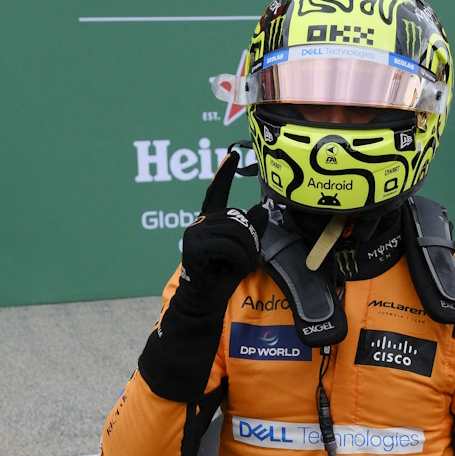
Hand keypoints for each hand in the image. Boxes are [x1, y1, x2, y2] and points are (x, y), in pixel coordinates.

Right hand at [179, 150, 266, 311]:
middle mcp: (200, 222)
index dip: (224, 174)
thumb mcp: (244, 250)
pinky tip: (237, 270)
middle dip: (252, 239)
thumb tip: (260, 208)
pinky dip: (240, 260)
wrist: (206, 301)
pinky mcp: (194, 247)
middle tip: (251, 259)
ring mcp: (194, 233)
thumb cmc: (223, 276)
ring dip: (248, 252)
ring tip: (245, 266)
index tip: (232, 153)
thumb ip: (251, 230)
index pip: (217, 192)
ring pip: (235, 231)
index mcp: (211, 221)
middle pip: (238, 217)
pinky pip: (228, 246)